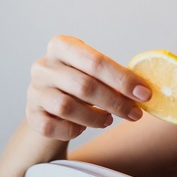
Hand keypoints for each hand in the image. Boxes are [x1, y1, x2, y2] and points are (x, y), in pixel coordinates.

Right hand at [26, 35, 151, 140]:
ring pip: (68, 107)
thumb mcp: (95, 72)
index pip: (96, 61)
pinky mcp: (31, 115)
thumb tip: (145, 90)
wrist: (50, 104)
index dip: (123, 79)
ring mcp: (34, 90)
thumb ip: (116, 76)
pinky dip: (73, 130)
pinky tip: (83, 127)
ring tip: (109, 120)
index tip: (145, 94)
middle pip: (85, 85)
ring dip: (96, 118)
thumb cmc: (81, 82)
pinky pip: (54, 127)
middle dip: (116, 102)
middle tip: (135, 114)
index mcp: (63, 46)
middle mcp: (44, 65)